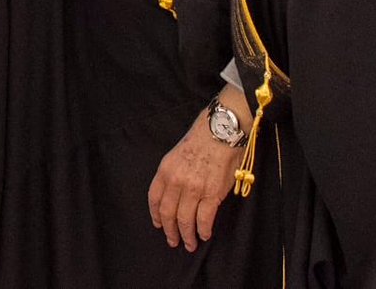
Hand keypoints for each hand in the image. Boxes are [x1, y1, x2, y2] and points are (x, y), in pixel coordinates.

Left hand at [147, 88, 248, 251]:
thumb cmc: (200, 140)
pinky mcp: (212, 193)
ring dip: (187, 236)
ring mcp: (194, 188)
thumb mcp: (176, 154)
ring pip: (185, 220)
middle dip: (170, 231)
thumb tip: (174, 195)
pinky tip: (204, 234)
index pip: (154, 198)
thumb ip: (173, 174)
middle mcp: (176, 181)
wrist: (221, 131)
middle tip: (173, 241)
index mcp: (165, 170)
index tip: (159, 225)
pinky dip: (203, 230)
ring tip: (190, 244)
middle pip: (168, 213)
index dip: (156, 215)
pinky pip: (204, 218)